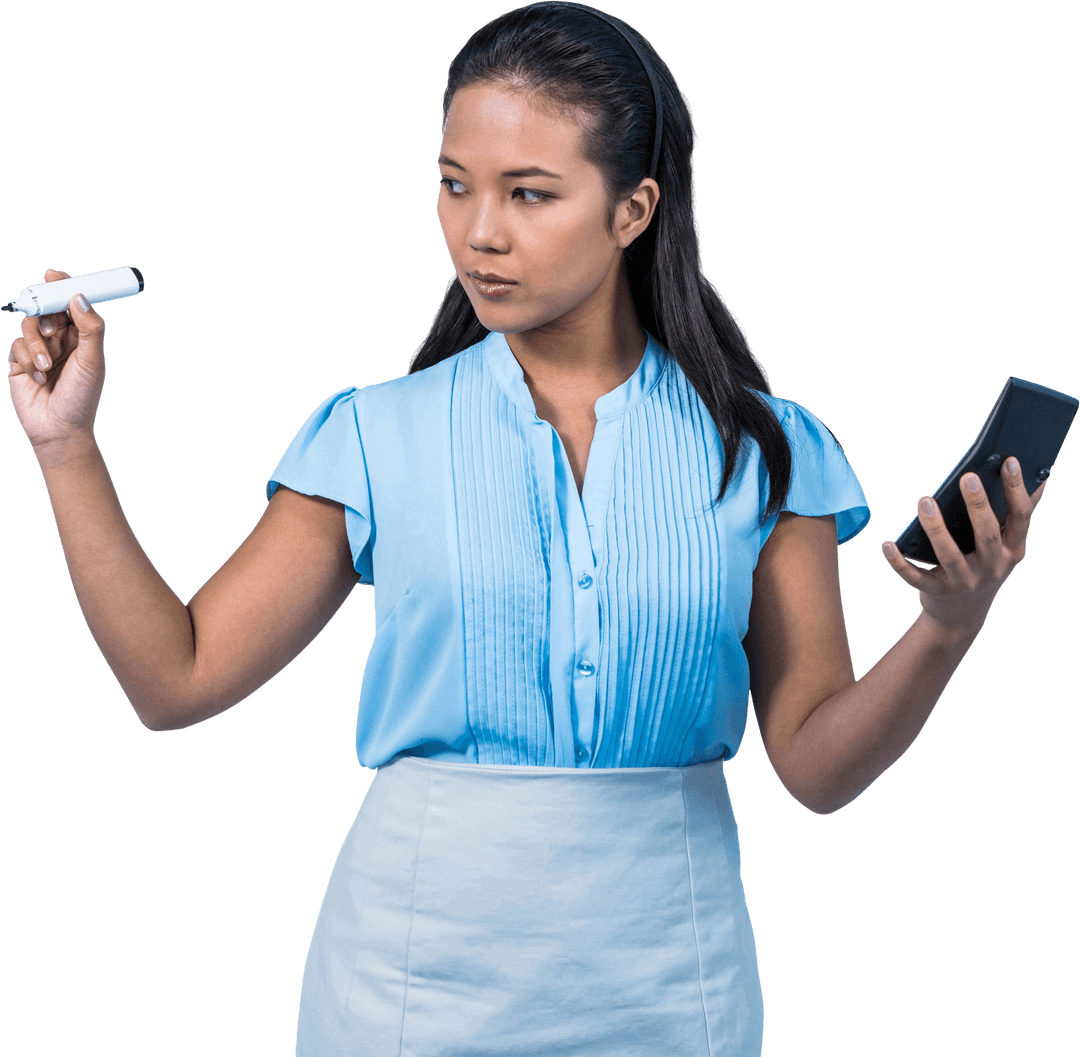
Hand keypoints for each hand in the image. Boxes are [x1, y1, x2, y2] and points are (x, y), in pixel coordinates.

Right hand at [6, 268, 106, 452]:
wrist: (58, 429)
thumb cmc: (81, 398)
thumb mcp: (92, 362)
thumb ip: (90, 329)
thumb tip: (79, 297)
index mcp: (82, 337)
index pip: (71, 303)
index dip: (63, 286)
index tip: (54, 276)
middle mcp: (61, 340)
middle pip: (47, 309)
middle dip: (45, 315)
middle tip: (50, 329)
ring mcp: (40, 349)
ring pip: (29, 325)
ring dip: (37, 344)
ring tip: (47, 365)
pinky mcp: (21, 360)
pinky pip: (17, 345)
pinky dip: (28, 359)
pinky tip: (38, 377)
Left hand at [880, 458, 1046, 633]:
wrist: (962, 615)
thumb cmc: (983, 566)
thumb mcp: (1005, 546)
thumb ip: (1015, 515)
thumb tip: (1036, 475)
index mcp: (1013, 550)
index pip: (1020, 516)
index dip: (1016, 489)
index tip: (1008, 461)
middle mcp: (992, 568)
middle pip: (987, 535)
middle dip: (978, 505)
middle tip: (967, 477)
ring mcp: (963, 581)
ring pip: (948, 554)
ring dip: (936, 527)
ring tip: (924, 500)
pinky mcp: (936, 592)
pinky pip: (915, 576)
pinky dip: (899, 561)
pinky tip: (887, 544)